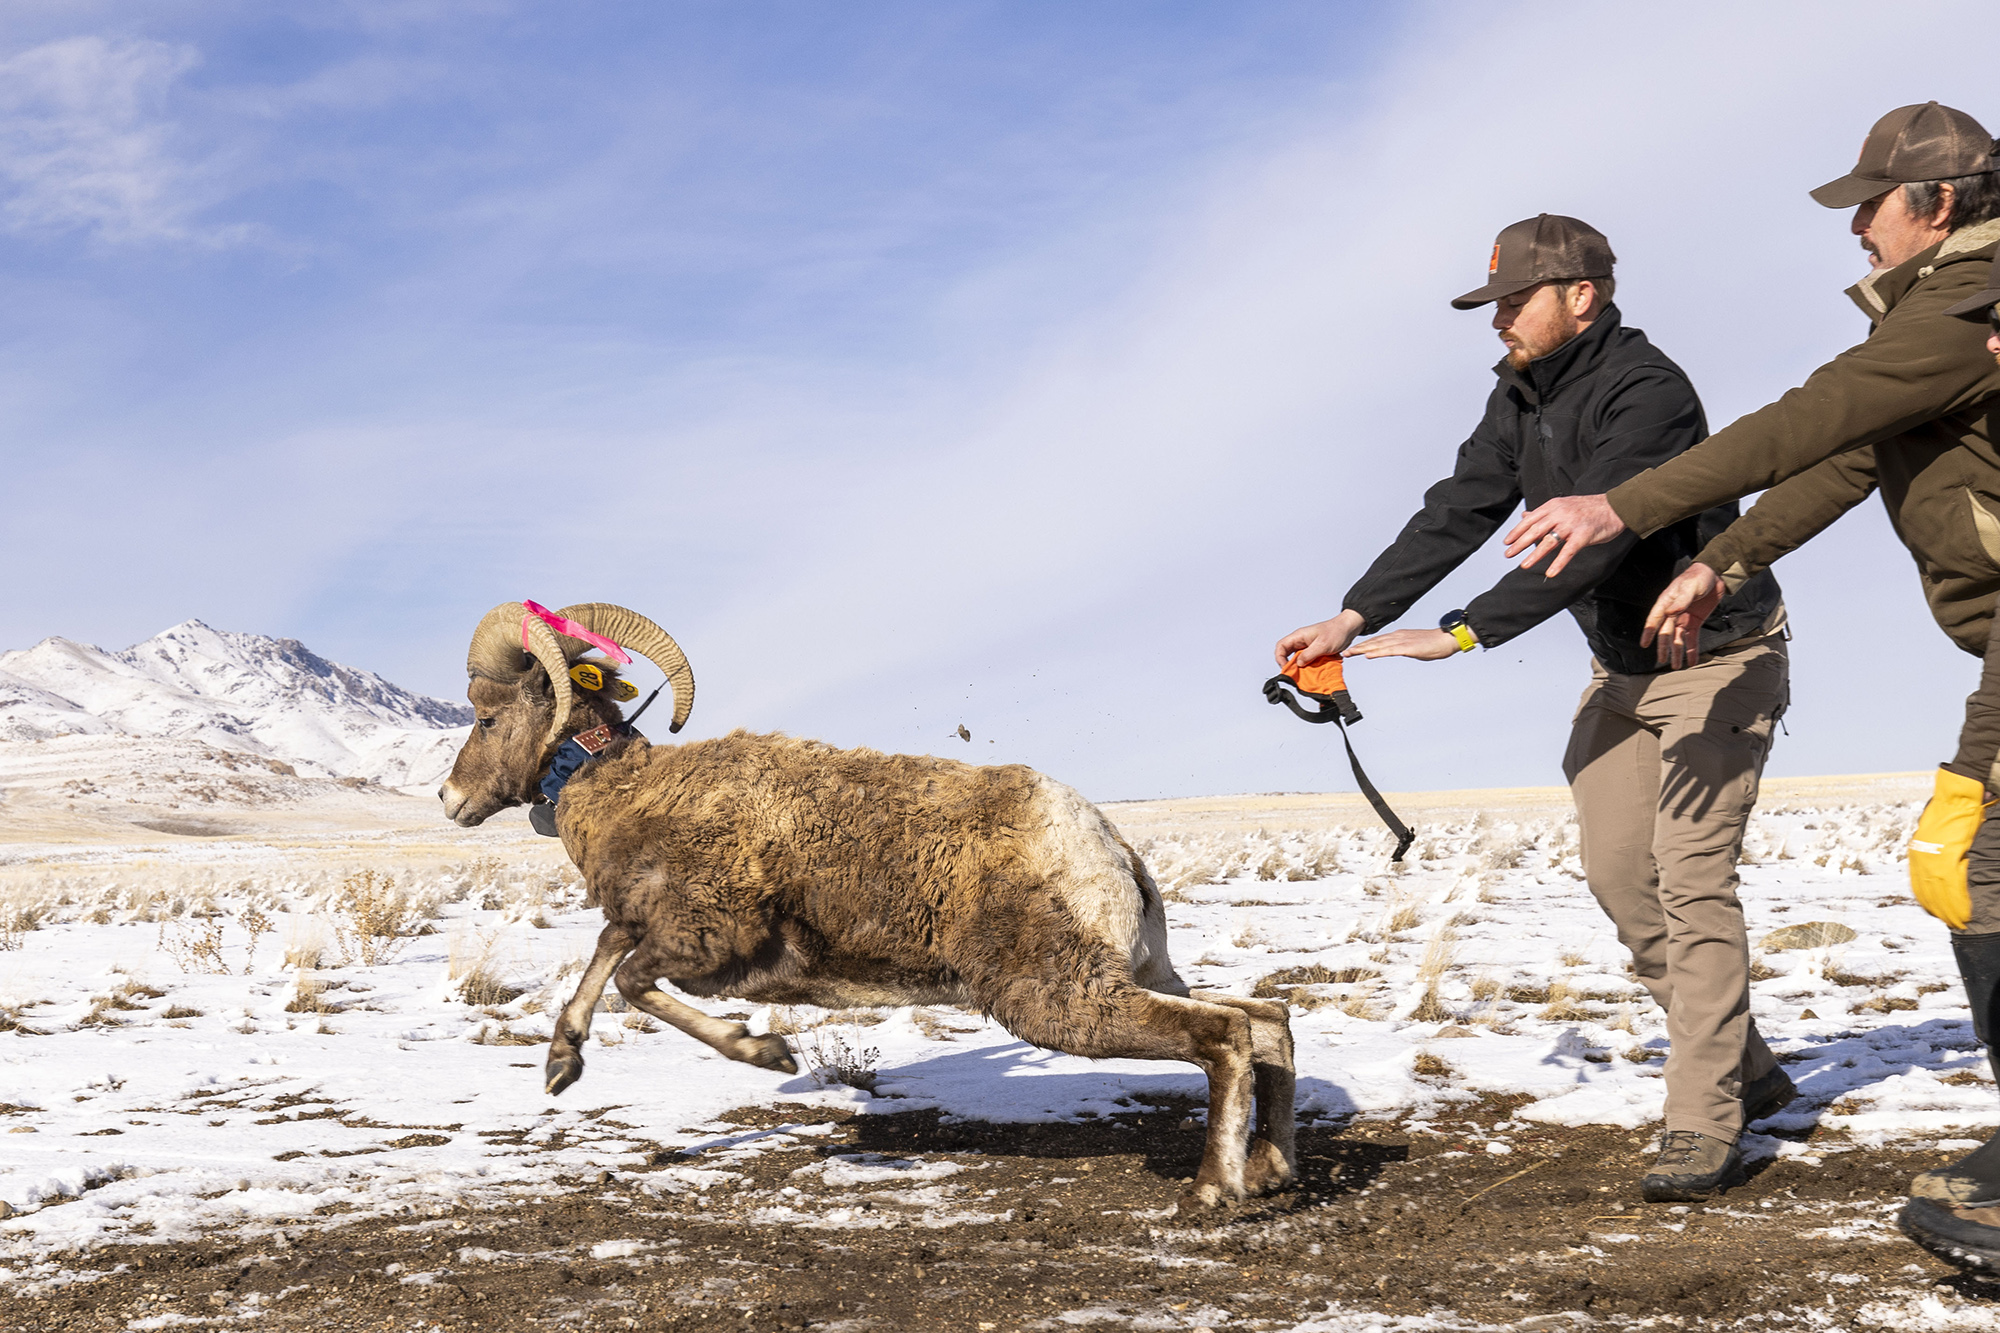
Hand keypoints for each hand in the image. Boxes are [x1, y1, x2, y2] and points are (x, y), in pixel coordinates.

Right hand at [1274, 609, 1364, 667]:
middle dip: (1290, 665)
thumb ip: (1309, 655)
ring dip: (1300, 667)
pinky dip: (1309, 666)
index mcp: (1299, 636)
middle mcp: (1301, 641)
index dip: (1280, 658)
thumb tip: (1298, 664)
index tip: (1286, 668)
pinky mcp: (1314, 651)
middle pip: (1287, 654)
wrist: (1349, 628)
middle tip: (1295, 674)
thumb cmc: (1336, 631)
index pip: (1281, 646)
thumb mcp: (1322, 645)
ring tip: (1305, 674)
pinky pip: (1307, 660)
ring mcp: (1308, 646)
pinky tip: (1313, 671)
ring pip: (1297, 658)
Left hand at [1346, 628, 1459, 661]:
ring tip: (1351, 653)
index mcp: (1398, 636)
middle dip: (1358, 647)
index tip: (1352, 649)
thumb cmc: (1433, 644)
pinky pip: (1389, 651)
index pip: (1377, 641)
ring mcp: (1402, 641)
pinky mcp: (1407, 648)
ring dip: (1363, 650)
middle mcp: (1397, 637)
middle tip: (1345, 652)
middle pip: (1374, 642)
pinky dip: (1377, 653)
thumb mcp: (1414, 647)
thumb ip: (1403, 648)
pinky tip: (1368, 655)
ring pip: (1378, 646)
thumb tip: (1397, 651)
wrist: (1446, 640)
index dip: (1363, 645)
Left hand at [1502, 494, 1625, 576]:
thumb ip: (1543, 513)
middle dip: (1520, 543)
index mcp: (1553, 506)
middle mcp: (1560, 514)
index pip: (1530, 520)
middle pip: (1535, 530)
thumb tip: (1524, 515)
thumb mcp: (1563, 505)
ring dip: (1535, 555)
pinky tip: (1550, 573)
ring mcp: (1571, 524)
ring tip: (1524, 565)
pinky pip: (1568, 551)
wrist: (1615, 507)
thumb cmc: (1588, 508)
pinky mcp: (1584, 535)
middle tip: (1508, 554)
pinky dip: (1559, 563)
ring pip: (1549, 541)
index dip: (1517, 531)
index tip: (1506, 542)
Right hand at [1641, 562, 1724, 668]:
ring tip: (1677, 666)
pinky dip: (1692, 650)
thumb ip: (1681, 600)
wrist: (1716, 575)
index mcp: (1667, 602)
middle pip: (1666, 632)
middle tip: (1662, 660)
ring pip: (1678, 638)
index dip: (1648, 632)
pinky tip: (1691, 660)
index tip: (1643, 644)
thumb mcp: (1690, 586)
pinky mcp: (1695, 622)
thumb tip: (1671, 612)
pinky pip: (1693, 638)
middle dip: (1664, 647)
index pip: (1655, 619)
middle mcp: (1673, 612)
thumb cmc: (1699, 576)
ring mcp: (1684, 618)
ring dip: (1677, 652)